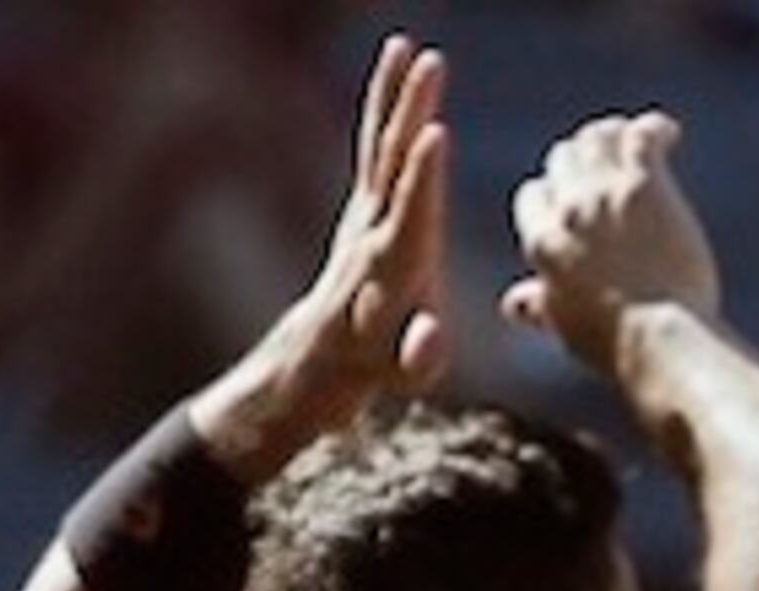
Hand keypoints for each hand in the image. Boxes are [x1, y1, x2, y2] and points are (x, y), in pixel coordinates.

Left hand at [195, 35, 453, 479]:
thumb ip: (418, 357)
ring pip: (382, 144)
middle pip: (393, 164)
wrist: (325, 355)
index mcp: (391, 268)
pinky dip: (387, 106)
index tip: (433, 133)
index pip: (410, 215)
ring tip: (411, 48)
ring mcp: (368, 212)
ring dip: (396, 94)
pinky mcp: (368, 202)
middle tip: (430, 65)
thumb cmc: (376, 367)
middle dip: (410, 114)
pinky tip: (401, 70)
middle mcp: (374, 230)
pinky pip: (378, 145)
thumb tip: (427, 344)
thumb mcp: (402, 374)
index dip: (421, 177)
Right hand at [506, 111, 725, 376]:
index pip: (534, 195)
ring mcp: (604, 193)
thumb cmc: (616, 342)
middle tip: (609, 162)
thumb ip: (540, 305)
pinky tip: (669, 134)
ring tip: (635, 139)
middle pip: (564, 159)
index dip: (554, 193)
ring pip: (597, 138)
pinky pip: (640, 136)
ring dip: (615, 136)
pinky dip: (654, 129)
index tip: (574, 198)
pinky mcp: (643, 185)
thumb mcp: (566, 324)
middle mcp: (567, 210)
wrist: (657, 337)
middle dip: (584, 159)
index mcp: (541, 242)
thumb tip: (513, 304)